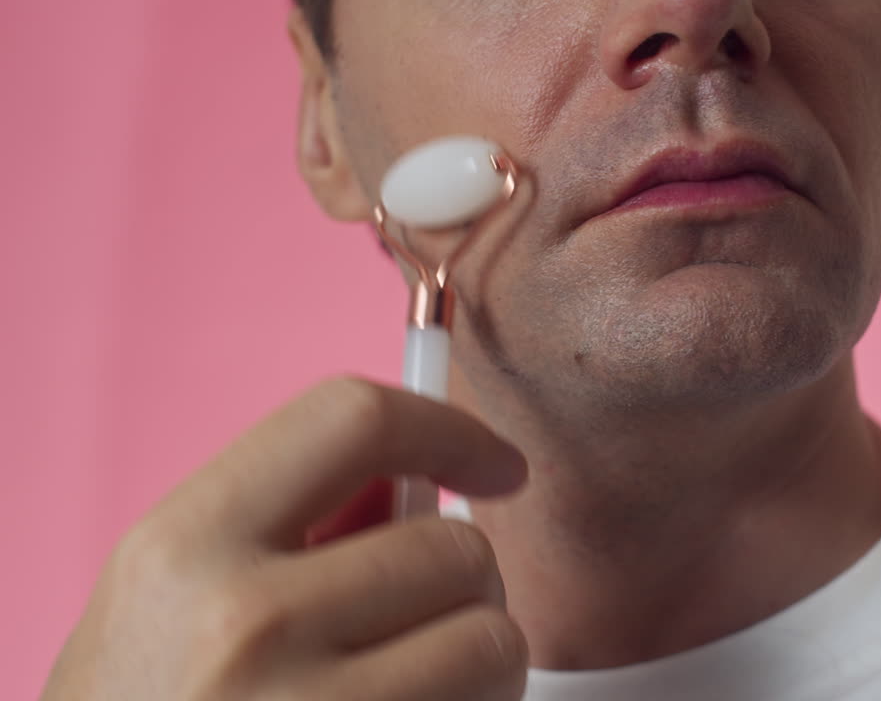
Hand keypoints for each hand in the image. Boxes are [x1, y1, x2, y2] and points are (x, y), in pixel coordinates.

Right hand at [41, 377, 528, 700]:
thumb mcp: (171, 591)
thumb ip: (288, 519)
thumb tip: (422, 476)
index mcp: (187, 545)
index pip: (354, 421)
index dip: (447, 430)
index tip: (493, 465)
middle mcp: (244, 625)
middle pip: (453, 548)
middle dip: (464, 581)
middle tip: (425, 618)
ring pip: (491, 641)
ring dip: (479, 661)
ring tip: (418, 682)